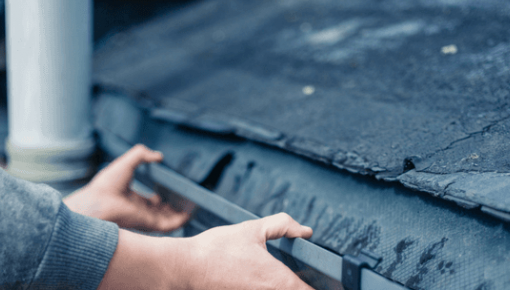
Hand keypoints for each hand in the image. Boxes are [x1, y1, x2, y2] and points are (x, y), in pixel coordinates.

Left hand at [64, 144, 189, 231]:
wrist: (98, 201)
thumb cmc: (107, 183)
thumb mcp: (127, 162)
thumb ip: (141, 154)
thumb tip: (158, 155)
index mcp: (133, 199)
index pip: (151, 202)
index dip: (162, 197)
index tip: (173, 191)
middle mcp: (140, 210)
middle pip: (161, 212)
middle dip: (174, 207)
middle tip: (186, 200)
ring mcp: (145, 218)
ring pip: (167, 219)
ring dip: (180, 214)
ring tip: (193, 207)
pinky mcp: (149, 224)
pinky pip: (168, 226)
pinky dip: (179, 221)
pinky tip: (189, 214)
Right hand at [97, 213, 314, 289]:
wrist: (183, 269)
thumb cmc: (216, 249)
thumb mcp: (252, 230)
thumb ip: (282, 226)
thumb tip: (305, 230)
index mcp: (281, 282)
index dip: (323, 287)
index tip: (325, 281)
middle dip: (302, 287)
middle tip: (302, 278)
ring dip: (284, 288)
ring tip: (268, 277)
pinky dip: (263, 289)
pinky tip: (257, 281)